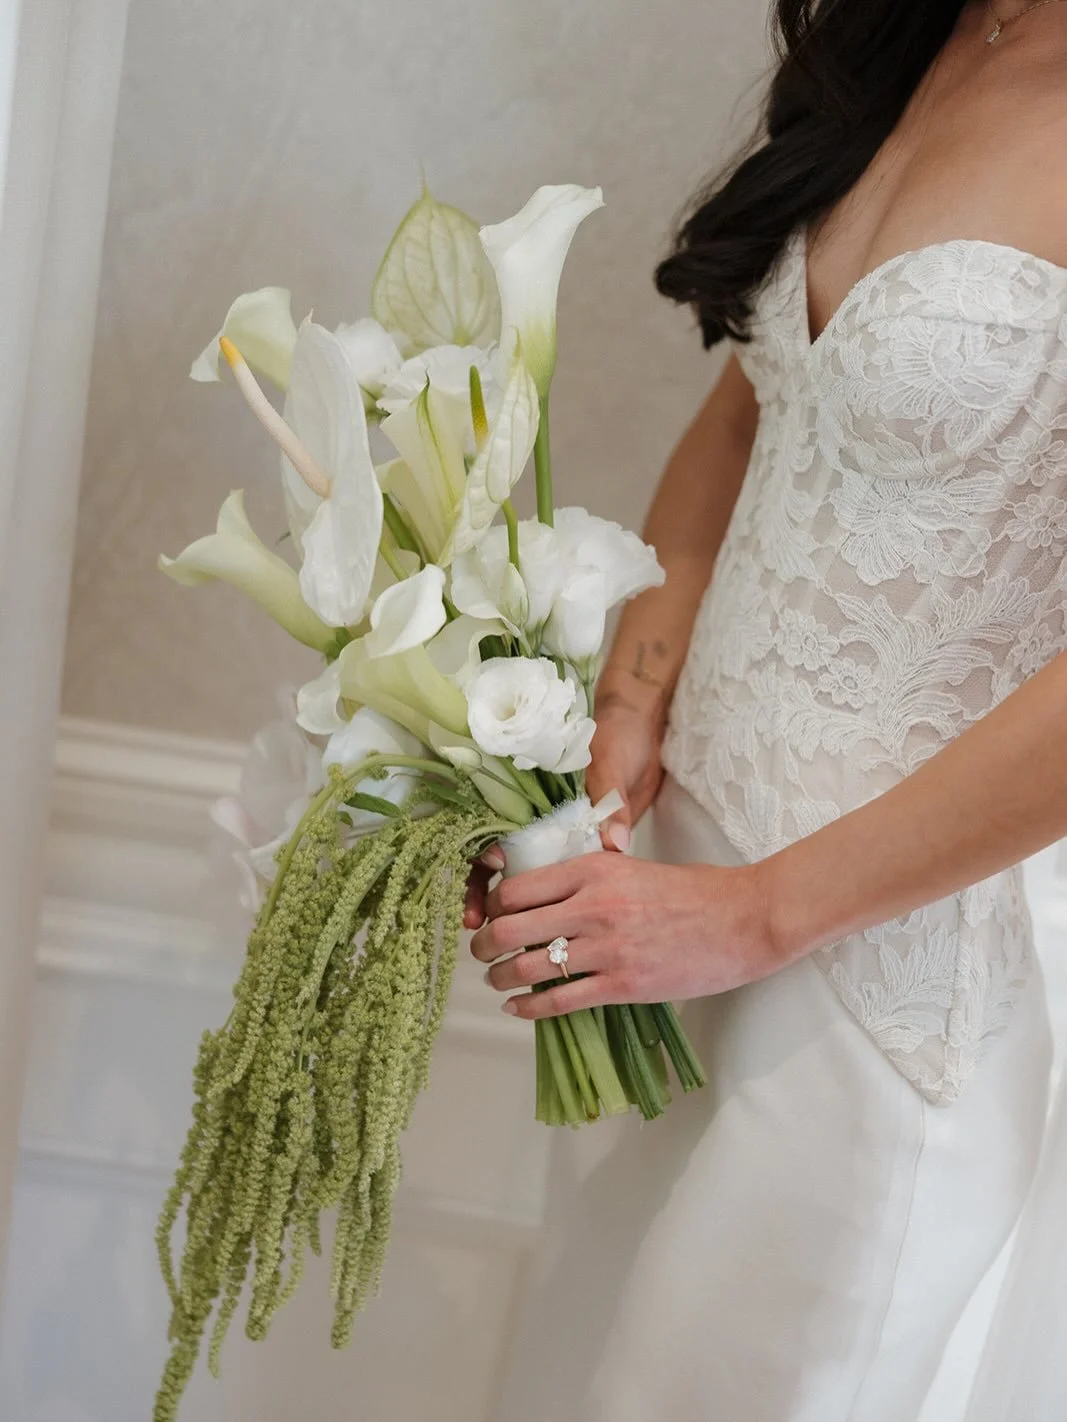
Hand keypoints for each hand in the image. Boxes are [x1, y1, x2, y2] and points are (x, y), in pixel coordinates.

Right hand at [464, 694, 664, 928]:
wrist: (645, 739)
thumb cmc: (619, 741)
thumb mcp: (612, 763)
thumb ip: (609, 799)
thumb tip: (615, 841)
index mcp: (533, 796)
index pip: (491, 828)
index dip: (481, 854)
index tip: (493, 870)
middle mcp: (537, 822)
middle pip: (492, 865)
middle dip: (482, 897)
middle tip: (479, 927)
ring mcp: (555, 840)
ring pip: (517, 883)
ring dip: (505, 913)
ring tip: (500, 940)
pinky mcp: (578, 855)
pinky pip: (553, 888)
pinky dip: (544, 912)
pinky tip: (543, 937)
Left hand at [470, 851, 778, 1019]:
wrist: (743, 919)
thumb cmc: (693, 892)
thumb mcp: (631, 867)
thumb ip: (589, 877)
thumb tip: (546, 892)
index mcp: (593, 870)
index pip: (516, 888)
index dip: (492, 905)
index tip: (488, 914)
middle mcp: (592, 906)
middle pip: (510, 928)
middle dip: (484, 945)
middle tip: (479, 952)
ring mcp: (606, 948)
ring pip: (527, 968)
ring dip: (500, 978)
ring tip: (495, 981)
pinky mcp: (623, 985)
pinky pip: (559, 1001)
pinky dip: (529, 1008)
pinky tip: (518, 1008)